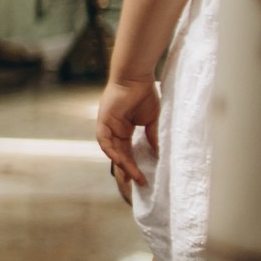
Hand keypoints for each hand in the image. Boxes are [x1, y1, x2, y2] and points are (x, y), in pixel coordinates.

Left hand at [98, 76, 159, 196]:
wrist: (135, 78)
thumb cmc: (143, 94)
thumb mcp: (151, 121)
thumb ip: (152, 137)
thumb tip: (158, 154)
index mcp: (125, 129)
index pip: (128, 151)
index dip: (135, 164)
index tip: (143, 177)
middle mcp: (115, 130)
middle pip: (120, 154)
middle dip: (129, 169)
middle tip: (139, 182)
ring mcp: (108, 126)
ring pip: (113, 151)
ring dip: (123, 164)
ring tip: (134, 176)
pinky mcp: (103, 122)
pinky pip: (105, 141)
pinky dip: (112, 152)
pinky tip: (121, 161)